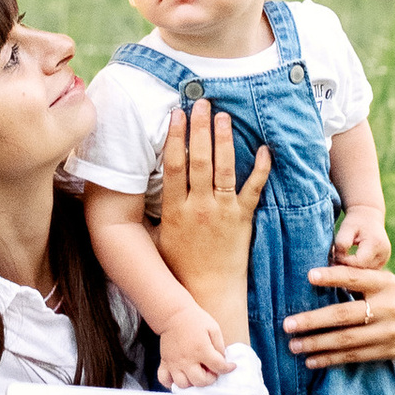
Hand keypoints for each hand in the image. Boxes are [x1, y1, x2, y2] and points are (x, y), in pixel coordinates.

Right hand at [152, 101, 269, 351]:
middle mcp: (198, 208)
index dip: (175, 138)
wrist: (208, 291)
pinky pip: (254, 190)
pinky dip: (261, 169)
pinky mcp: (243, 219)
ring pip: (224, 170)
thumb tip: (130, 186)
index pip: (174, 167)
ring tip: (224, 116)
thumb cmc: (179, 265)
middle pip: (199, 161)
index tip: (176, 114)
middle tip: (202, 103)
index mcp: (174, 211)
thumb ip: (150, 210)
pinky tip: (264, 149)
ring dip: (224, 140)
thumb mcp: (156, 237)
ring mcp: (222, 212)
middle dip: (200, 129)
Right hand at [157, 299, 231, 387]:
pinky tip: (180, 377)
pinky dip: (171, 383)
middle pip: (200, 381)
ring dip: (192, 382)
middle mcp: (187, 359)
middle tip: (211, 370)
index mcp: (202, 349)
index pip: (219, 367)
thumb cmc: (195, 320)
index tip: (230, 366)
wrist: (174, 313)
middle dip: (210, 379)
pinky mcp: (165, 362)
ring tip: (196, 373)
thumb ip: (220, 346)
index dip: (228, 368)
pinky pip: (164, 380)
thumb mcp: (213, 328)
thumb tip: (222, 360)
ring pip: (183, 384)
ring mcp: (174, 362)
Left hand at [284, 265, 394, 370]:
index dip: (333, 277)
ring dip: (317, 344)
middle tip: (288, 324)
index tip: (309, 275)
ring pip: (346, 340)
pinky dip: (330, 359)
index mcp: (385, 284)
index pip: (356, 278)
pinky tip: (311, 360)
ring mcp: (386, 333)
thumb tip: (319, 274)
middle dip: (314, 321)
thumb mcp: (386, 282)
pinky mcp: (384, 352)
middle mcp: (386, 308)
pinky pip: (353, 357)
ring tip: (294, 345)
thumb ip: (359, 278)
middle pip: (345, 315)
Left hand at [329, 207, 391, 268]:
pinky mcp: (381, 264)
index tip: (333, 257)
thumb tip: (338, 260)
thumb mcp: (346, 227)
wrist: (368, 216)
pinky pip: (366, 273)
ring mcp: (384, 261)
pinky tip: (346, 264)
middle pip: (362, 270)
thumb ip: (342, 243)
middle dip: (346, 268)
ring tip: (339, 261)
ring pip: (364, 274)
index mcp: (376, 244)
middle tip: (333, 262)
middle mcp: (383, 255)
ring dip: (350, 270)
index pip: (358, 262)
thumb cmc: (356, 221)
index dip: (344, 262)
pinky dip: (355, 270)